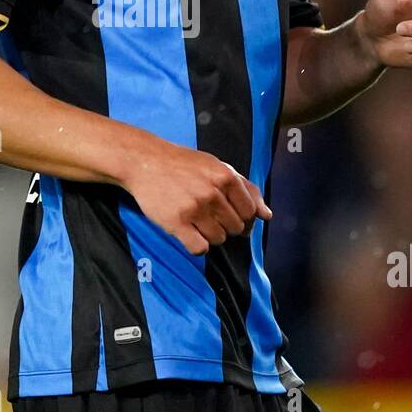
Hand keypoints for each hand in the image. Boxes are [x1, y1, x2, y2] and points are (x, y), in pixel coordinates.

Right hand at [120, 134, 270, 255]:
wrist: (145, 162)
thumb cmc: (183, 165)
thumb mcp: (218, 166)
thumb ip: (246, 188)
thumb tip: (267, 215)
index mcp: (225, 177)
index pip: (250, 212)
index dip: (242, 217)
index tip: (229, 214)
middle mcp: (212, 193)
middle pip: (235, 228)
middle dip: (225, 225)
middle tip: (208, 214)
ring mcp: (194, 209)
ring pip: (219, 239)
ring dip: (210, 235)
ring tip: (196, 220)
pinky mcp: (176, 223)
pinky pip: (200, 249)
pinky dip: (196, 245)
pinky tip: (188, 232)